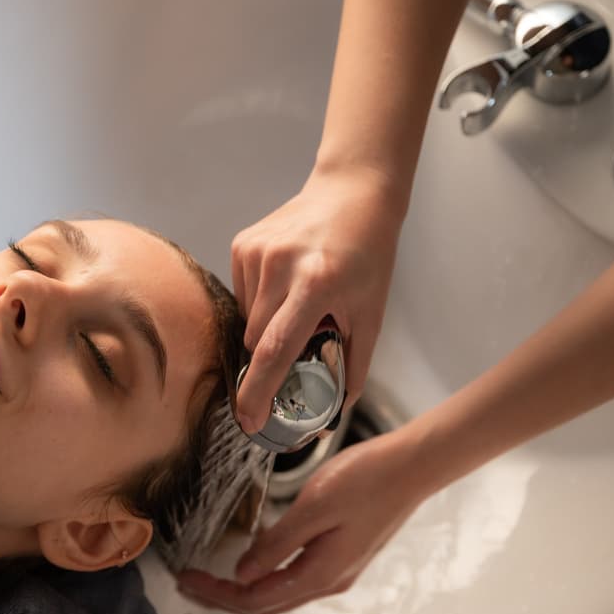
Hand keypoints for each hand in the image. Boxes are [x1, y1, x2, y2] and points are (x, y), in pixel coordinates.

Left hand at [176, 430, 427, 613]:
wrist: (411, 467)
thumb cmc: (366, 479)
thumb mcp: (314, 506)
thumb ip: (277, 542)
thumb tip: (243, 573)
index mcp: (320, 574)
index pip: (255, 598)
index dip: (217, 594)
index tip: (187, 578)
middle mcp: (329, 581)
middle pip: (265, 605)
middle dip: (223, 599)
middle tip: (188, 583)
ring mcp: (338, 571)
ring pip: (279, 595)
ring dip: (242, 591)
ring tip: (211, 579)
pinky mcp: (342, 556)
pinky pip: (294, 580)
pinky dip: (264, 578)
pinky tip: (252, 563)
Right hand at [230, 167, 403, 432]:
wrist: (352, 193)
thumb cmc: (367, 255)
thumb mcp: (372, 312)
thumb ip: (353, 364)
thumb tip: (336, 410)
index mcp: (316, 285)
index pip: (275, 350)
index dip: (258, 392)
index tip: (249, 421)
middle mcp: (280, 266)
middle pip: (257, 340)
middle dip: (272, 356)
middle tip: (298, 346)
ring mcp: (256, 252)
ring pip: (246, 319)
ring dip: (266, 326)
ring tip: (297, 304)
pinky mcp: (243, 244)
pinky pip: (241, 294)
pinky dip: (259, 301)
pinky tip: (284, 284)